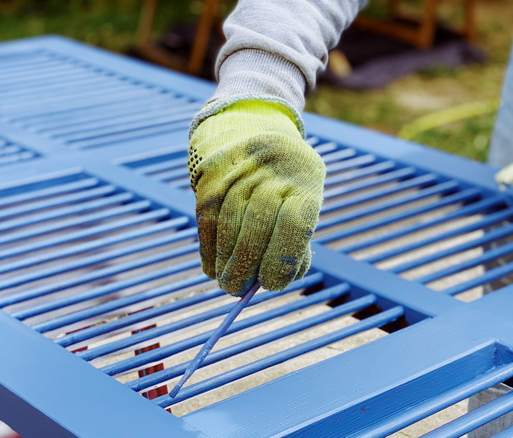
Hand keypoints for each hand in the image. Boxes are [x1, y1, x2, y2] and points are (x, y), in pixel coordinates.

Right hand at [189, 100, 324, 295]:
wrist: (253, 130)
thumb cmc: (287, 184)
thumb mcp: (303, 202)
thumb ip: (294, 242)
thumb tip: (273, 281)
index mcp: (305, 182)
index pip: (294, 224)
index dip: (282, 260)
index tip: (272, 284)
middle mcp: (272, 174)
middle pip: (257, 228)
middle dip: (247, 267)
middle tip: (239, 289)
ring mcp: (239, 172)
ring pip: (228, 226)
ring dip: (225, 262)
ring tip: (227, 282)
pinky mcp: (212, 176)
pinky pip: (207, 221)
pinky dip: (209, 250)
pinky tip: (213, 268)